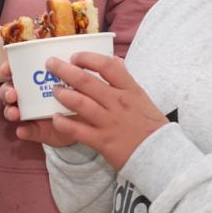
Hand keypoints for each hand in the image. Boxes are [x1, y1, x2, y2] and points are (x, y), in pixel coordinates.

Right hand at [0, 77, 81, 147]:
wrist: (88, 122)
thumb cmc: (80, 95)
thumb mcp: (76, 80)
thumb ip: (69, 71)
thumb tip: (62, 62)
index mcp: (36, 79)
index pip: (16, 71)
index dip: (7, 69)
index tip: (6, 70)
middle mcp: (29, 96)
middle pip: (9, 91)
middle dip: (6, 91)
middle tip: (12, 94)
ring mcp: (30, 114)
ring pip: (12, 111)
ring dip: (10, 111)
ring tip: (15, 113)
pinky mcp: (36, 131)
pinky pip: (26, 131)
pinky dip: (22, 131)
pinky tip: (22, 130)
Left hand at [33, 52, 166, 170]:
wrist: (161, 155)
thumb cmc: (151, 125)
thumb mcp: (142, 97)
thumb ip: (126, 79)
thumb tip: (115, 60)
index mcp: (129, 90)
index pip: (106, 65)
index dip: (87, 58)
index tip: (75, 56)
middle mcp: (118, 102)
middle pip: (86, 80)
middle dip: (64, 70)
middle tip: (51, 65)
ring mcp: (109, 122)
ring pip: (79, 102)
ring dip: (62, 94)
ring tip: (54, 90)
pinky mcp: (102, 141)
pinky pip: (77, 130)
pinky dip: (63, 123)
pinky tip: (56, 119)